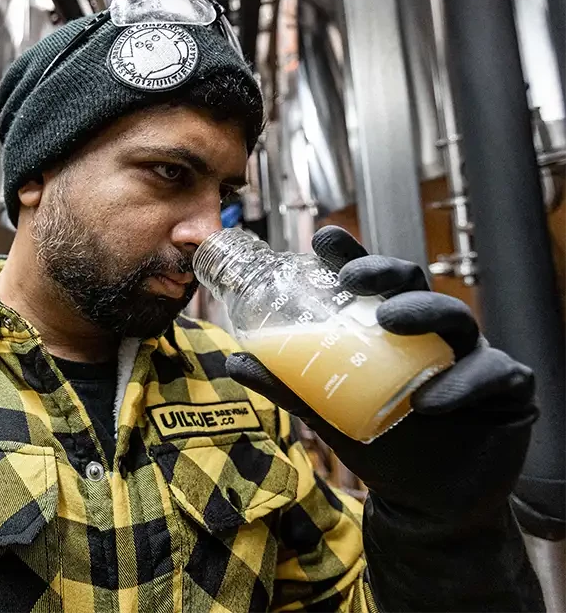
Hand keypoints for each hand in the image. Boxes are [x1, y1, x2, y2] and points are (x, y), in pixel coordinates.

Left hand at [227, 226, 537, 526]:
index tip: (324, 240)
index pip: (373, 284)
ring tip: (390, 325)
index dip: (353, 256)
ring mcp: (471, 357)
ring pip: (456, 319)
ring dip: (423, 316)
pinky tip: (433, 399)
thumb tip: (235, 359)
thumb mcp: (329, 414)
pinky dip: (465, 381)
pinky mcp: (508, 390)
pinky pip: (494, 373)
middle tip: (354, 280)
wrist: (427, 505)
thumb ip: (289, 385)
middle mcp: (432, 335)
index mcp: (391, 331)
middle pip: (414, 287)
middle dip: (386, 274)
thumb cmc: (383, 445)